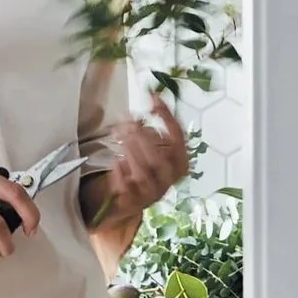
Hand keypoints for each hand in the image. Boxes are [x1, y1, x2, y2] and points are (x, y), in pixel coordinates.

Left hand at [85, 96, 190, 227]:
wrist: (134, 199)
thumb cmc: (145, 167)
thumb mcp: (152, 148)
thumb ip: (148, 131)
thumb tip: (138, 111)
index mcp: (181, 161)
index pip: (178, 135)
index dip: (166, 115)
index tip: (153, 97)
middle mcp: (171, 177)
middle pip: (160, 155)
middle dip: (142, 136)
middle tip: (128, 122)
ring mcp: (154, 190)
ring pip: (144, 171)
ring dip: (130, 151)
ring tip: (119, 137)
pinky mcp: (136, 200)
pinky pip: (127, 185)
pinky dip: (120, 172)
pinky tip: (116, 162)